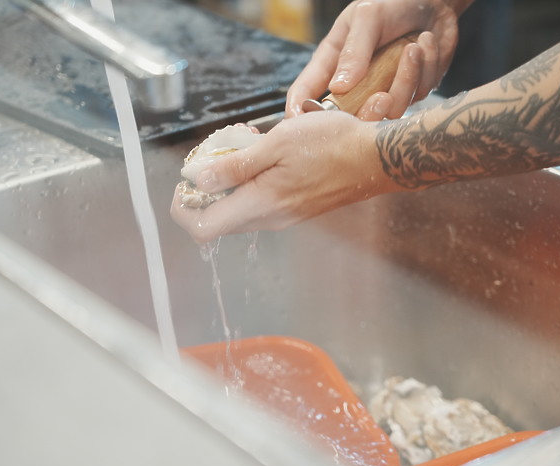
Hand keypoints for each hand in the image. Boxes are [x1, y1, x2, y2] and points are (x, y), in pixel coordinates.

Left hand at [170, 111, 403, 243]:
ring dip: (230, 181)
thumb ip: (235, 165)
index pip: (202, 228)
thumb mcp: (278, 144)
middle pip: (217, 218)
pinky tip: (264, 153)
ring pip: (238, 208)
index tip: (186, 181)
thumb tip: (197, 179)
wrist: (376, 160)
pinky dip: (250, 182)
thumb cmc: (332, 146)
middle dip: (206, 188)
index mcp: (260, 204)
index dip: (184, 208)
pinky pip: (259, 202)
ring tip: (243, 144)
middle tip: (216, 153)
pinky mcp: (295, 209)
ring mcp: (284, 216)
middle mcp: (269, 218)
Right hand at [286, 0, 467, 120]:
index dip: (299, 112)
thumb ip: (354, 51)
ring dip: (406, 78)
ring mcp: (382, 90)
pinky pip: (416, 95)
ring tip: (413, 47)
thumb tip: (338, 88)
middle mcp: (355, 82)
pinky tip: (426, 43)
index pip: (305, 92)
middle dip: (368, 112)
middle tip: (382, 96)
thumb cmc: (393, 3)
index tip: (303, 125)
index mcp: (333, 62)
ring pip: (389, 110)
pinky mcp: (409, 92)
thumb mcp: (367, 17)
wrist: (435, 2)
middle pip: (349, 117)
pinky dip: (425, 69)